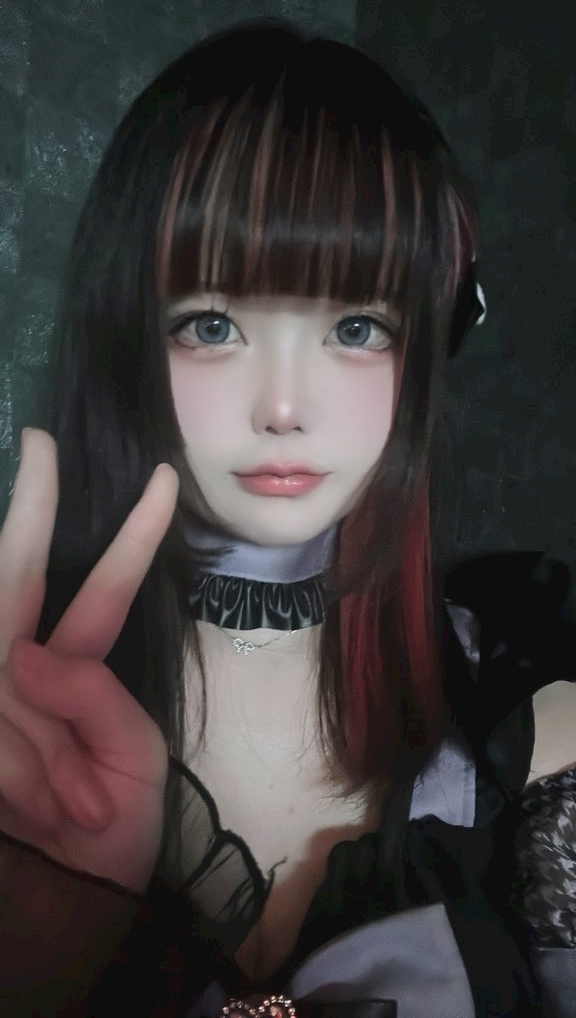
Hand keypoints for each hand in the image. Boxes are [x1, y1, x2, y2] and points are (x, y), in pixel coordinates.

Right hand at [0, 428, 179, 892]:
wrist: (70, 922)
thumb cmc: (111, 847)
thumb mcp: (131, 764)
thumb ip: (91, 697)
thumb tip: (23, 657)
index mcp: (72, 676)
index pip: (98, 591)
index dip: (131, 539)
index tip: (163, 480)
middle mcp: (15, 676)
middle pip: (14, 580)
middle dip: (32, 512)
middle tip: (39, 444)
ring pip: (5, 654)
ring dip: (32, 749)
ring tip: (70, 810)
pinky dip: (18, 767)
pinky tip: (39, 805)